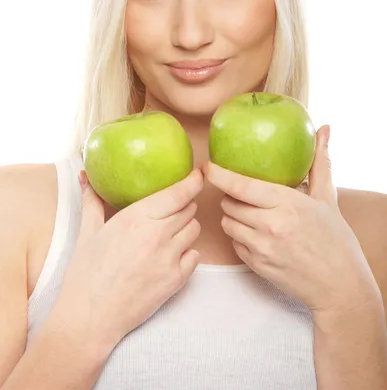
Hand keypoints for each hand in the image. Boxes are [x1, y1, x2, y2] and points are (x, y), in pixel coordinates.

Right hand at [49, 168, 202, 353]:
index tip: (198, 174)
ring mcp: (169, 258)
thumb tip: (86, 178)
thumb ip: (92, 201)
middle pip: (189, 209)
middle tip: (171, 208)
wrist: (90, 317)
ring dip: (185, 228)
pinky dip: (187, 253)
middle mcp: (157, 235)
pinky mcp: (176, 280)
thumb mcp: (87, 232)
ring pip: (194, 230)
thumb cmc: (85, 274)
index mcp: (136, 218)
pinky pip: (195, 256)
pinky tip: (170, 256)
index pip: (178, 193)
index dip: (193, 181)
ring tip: (168, 233)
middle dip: (183, 205)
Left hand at [206, 125, 376, 315]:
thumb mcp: (327, 198)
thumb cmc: (335, 239)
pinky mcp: (257, 266)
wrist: (340, 284)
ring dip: (233, 216)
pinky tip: (257, 234)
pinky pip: (234, 244)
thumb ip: (320, 162)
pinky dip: (240, 237)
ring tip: (251, 214)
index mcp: (286, 203)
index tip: (208, 166)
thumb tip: (324, 129)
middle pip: (229, 204)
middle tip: (243, 194)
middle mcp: (270, 225)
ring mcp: (262, 248)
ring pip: (228, 224)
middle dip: (231, 197)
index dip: (219, 174)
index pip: (240, 185)